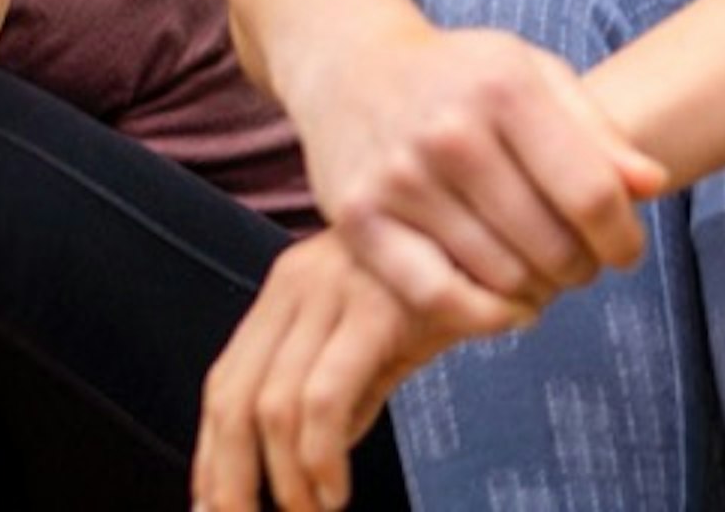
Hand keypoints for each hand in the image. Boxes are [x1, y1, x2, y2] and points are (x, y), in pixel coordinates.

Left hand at [193, 233, 456, 511]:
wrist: (512, 238)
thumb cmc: (449, 290)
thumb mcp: (374, 341)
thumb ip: (332, 393)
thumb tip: (294, 471)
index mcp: (289, 287)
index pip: (224, 383)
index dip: (211, 454)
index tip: (213, 503)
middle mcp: (299, 281)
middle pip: (233, 397)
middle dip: (229, 477)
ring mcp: (335, 289)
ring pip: (274, 405)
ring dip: (284, 479)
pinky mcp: (375, 305)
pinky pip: (324, 397)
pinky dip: (319, 457)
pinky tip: (335, 490)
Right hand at [292, 17, 664, 328]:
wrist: (352, 65)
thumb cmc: (461, 75)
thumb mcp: (534, 74)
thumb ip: (598, 130)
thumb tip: (653, 185)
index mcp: (505, 86)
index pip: (591, 193)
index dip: (622, 237)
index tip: (626, 250)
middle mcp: (450, 132)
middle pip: (549, 243)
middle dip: (581, 267)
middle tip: (581, 265)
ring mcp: (399, 178)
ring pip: (499, 275)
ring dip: (537, 291)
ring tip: (544, 277)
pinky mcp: (359, 219)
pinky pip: (435, 296)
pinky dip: (483, 317)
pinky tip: (508, 308)